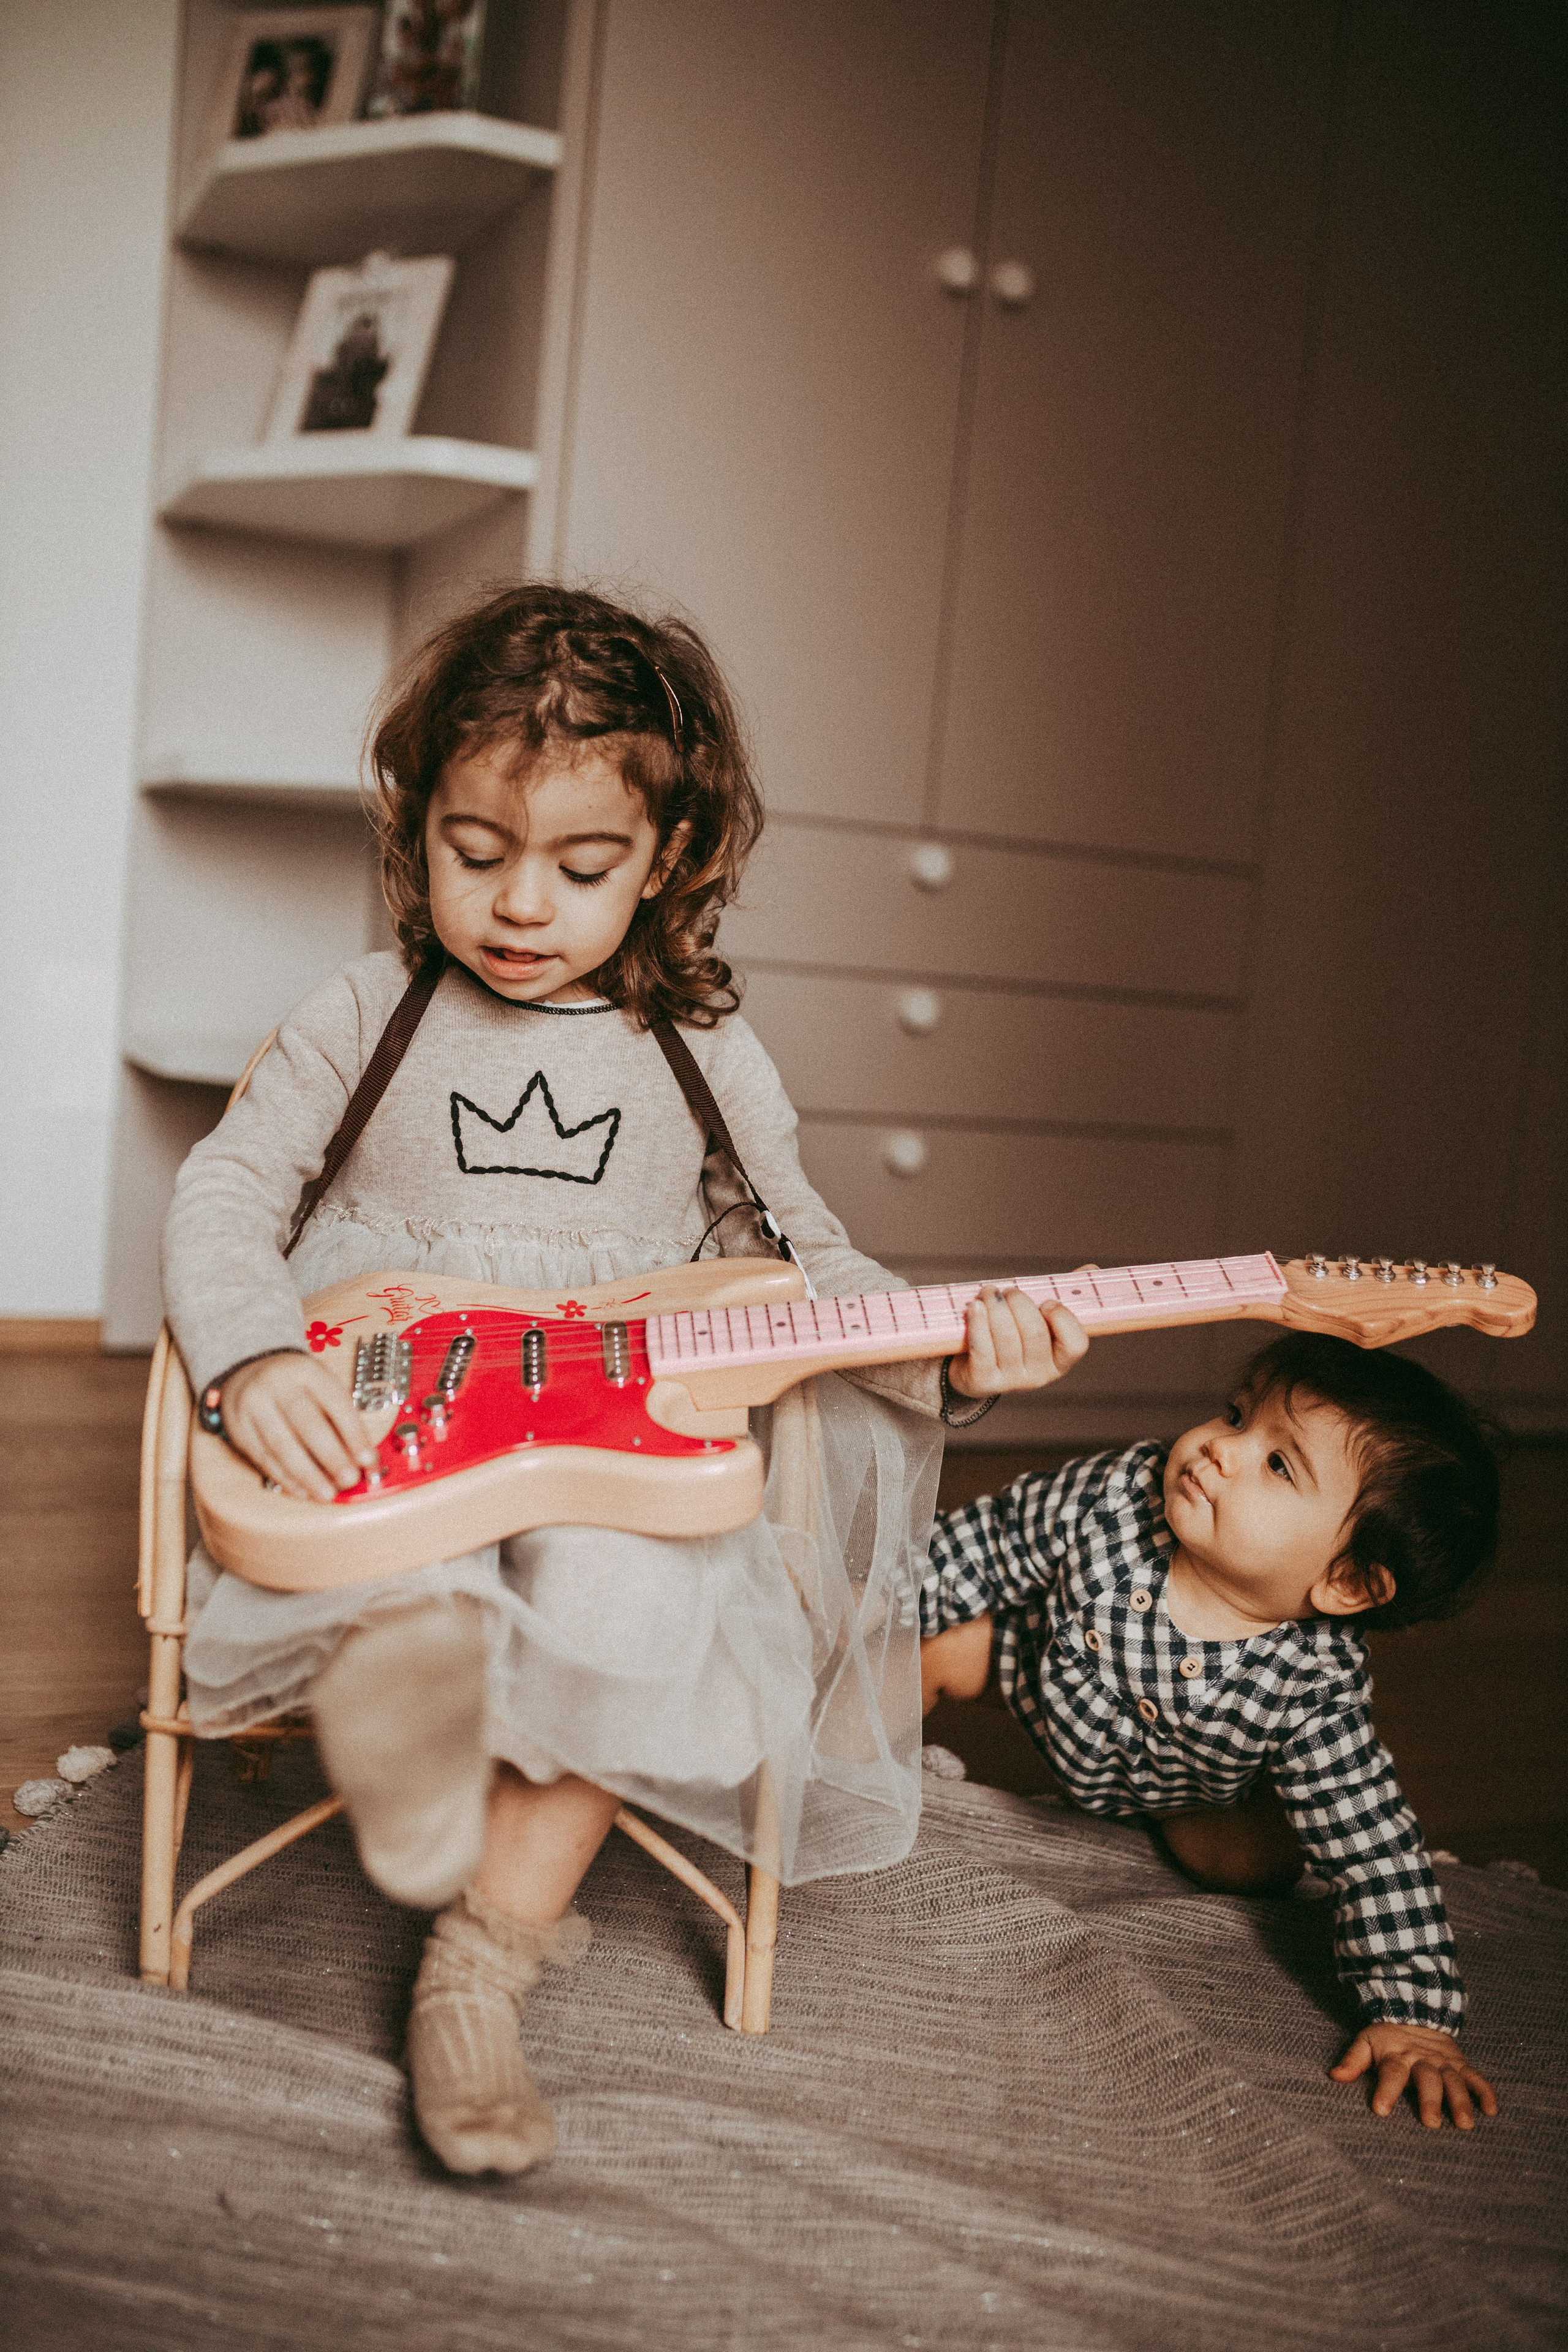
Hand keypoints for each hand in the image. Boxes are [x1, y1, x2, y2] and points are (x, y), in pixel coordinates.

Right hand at [220, 1352, 380, 1502]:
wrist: (247, 1371)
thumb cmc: (295, 1385)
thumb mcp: (320, 1385)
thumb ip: (339, 1417)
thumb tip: (362, 1459)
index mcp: (306, 1370)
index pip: (335, 1403)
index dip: (354, 1434)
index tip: (368, 1460)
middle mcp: (277, 1384)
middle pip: (307, 1425)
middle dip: (331, 1457)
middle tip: (349, 1479)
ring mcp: (254, 1406)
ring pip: (282, 1446)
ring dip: (307, 1475)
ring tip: (327, 1494)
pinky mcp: (239, 1429)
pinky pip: (263, 1458)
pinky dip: (285, 1478)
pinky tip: (302, 1491)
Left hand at [945, 1286, 1088, 1398]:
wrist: (972, 1369)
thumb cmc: (1011, 1336)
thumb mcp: (1038, 1319)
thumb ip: (1062, 1296)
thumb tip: (1090, 1269)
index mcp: (1060, 1360)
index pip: (1076, 1344)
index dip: (1063, 1319)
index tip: (1047, 1301)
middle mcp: (1039, 1375)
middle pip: (1034, 1334)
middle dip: (1019, 1303)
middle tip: (1008, 1290)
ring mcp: (1011, 1381)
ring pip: (1007, 1337)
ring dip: (995, 1307)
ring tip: (988, 1292)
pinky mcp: (983, 1381)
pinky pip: (982, 1349)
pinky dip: (978, 1323)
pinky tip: (974, 1307)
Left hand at [1330, 2022, 1498, 2130]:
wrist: (1414, 2010)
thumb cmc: (1387, 2037)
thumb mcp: (1366, 2042)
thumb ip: (1353, 2060)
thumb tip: (1334, 2075)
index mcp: (1397, 2055)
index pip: (1391, 2073)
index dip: (1386, 2090)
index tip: (1381, 2109)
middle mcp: (1422, 2059)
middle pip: (1427, 2079)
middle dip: (1430, 2100)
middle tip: (1431, 2123)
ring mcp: (1443, 2062)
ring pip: (1454, 2080)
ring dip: (1460, 2100)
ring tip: (1464, 2123)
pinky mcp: (1460, 2063)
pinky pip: (1476, 2077)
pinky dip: (1485, 2092)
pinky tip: (1491, 2110)